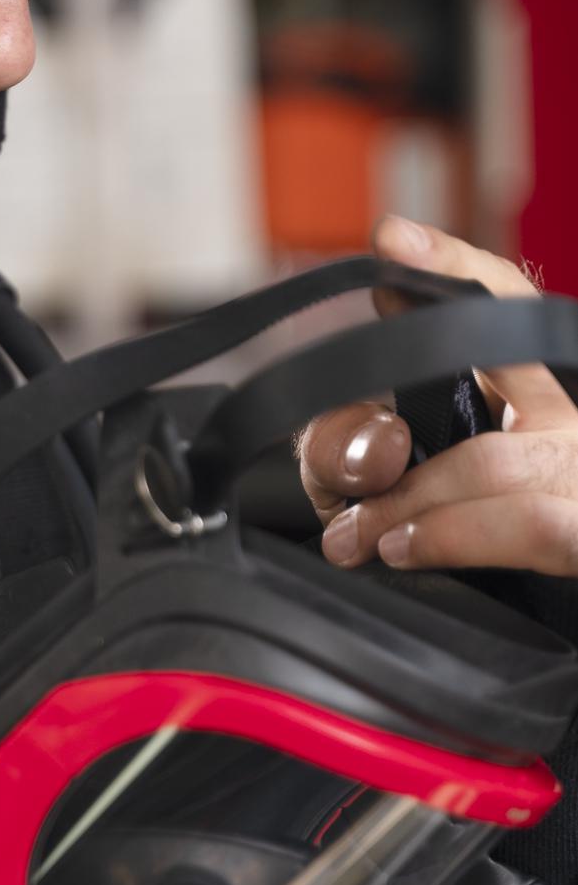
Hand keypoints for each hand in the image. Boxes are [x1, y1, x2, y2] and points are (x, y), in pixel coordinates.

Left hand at [299, 214, 577, 575]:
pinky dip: (456, 536)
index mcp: (546, 403)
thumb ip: (364, 458)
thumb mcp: (415, 497)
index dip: (455, 270)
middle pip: (496, 383)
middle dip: (398, 416)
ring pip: (496, 466)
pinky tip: (402, 548)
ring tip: (352, 534)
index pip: (509, 308)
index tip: (392, 240)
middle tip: (331, 462)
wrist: (559, 643)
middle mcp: (575, 430)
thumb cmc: (492, 557)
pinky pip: (531, 525)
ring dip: (406, 500)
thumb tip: (360, 444)